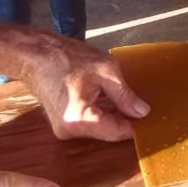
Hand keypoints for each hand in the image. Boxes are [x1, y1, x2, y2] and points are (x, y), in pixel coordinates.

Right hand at [21, 38, 149, 140]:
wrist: (33, 55)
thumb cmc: (66, 58)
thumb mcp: (104, 70)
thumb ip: (124, 94)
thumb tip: (143, 112)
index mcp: (81, 119)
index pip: (118, 131)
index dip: (137, 125)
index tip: (154, 119)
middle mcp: (71, 131)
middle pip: (109, 131)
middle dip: (127, 120)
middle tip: (147, 107)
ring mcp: (65, 129)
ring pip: (100, 127)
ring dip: (115, 115)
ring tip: (131, 100)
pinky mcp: (63, 123)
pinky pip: (89, 122)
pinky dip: (102, 112)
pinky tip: (113, 100)